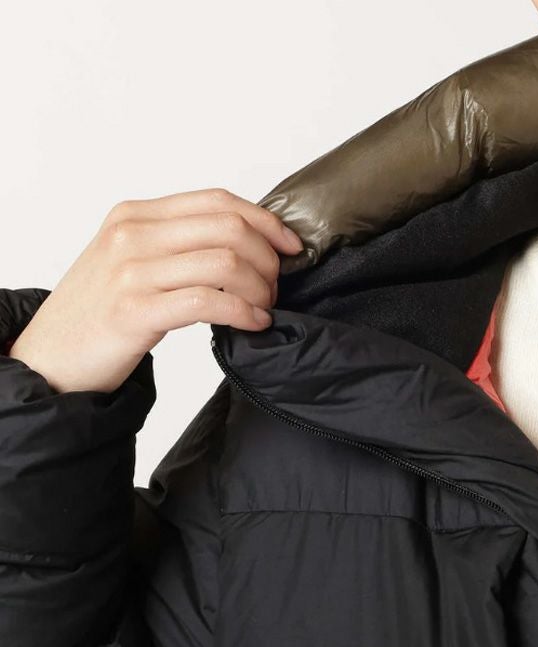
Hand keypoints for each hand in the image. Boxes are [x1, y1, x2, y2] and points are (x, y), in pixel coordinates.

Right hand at [8, 187, 303, 393]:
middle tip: (275, 287)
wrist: (51, 359)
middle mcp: (132, 234)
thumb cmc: (99, 313)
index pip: (218, 201)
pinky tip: (255, 323)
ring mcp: (131, 271)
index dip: (266, 221)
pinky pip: (209, 302)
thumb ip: (178, 245)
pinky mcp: (134, 311)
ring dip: (260, 288)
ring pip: (225, 262)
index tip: (291, 246)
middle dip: (268, 259)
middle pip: (229, 228)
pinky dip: (244, 313)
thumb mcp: (133, 261)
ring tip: (264, 307)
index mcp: (136, 215)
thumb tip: (246, 247)